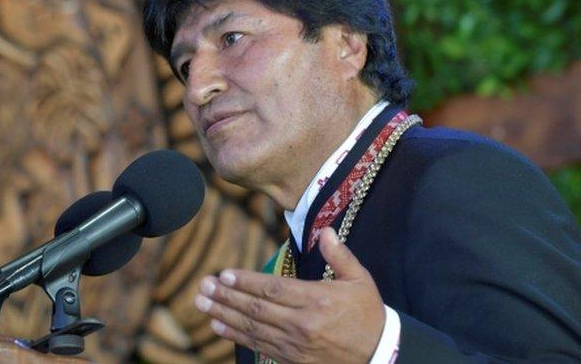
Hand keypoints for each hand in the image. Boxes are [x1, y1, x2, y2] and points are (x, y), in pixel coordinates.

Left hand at [194, 227, 385, 362]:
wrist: (380, 355)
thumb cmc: (368, 314)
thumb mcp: (360, 280)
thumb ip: (339, 254)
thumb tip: (324, 230)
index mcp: (317, 300)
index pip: (273, 289)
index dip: (246, 282)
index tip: (224, 274)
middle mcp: (303, 324)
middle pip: (256, 309)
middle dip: (226, 297)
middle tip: (203, 286)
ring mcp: (296, 345)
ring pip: (252, 328)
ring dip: (223, 315)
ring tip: (201, 303)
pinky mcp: (293, 360)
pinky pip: (259, 346)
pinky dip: (236, 336)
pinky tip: (217, 326)